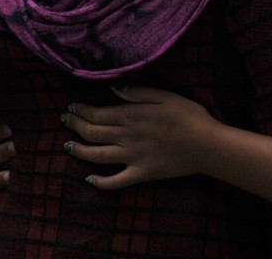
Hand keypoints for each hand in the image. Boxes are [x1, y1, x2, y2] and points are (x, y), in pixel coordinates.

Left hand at [60, 86, 215, 189]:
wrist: (207, 145)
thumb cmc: (189, 116)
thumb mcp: (165, 95)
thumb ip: (138, 92)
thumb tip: (114, 89)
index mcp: (131, 116)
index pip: (97, 113)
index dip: (80, 111)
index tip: (70, 107)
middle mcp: (126, 137)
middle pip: (93, 132)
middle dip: (75, 125)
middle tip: (65, 120)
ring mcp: (132, 157)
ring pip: (97, 156)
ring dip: (79, 151)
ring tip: (67, 146)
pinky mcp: (141, 174)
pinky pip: (116, 181)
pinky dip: (100, 182)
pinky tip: (89, 180)